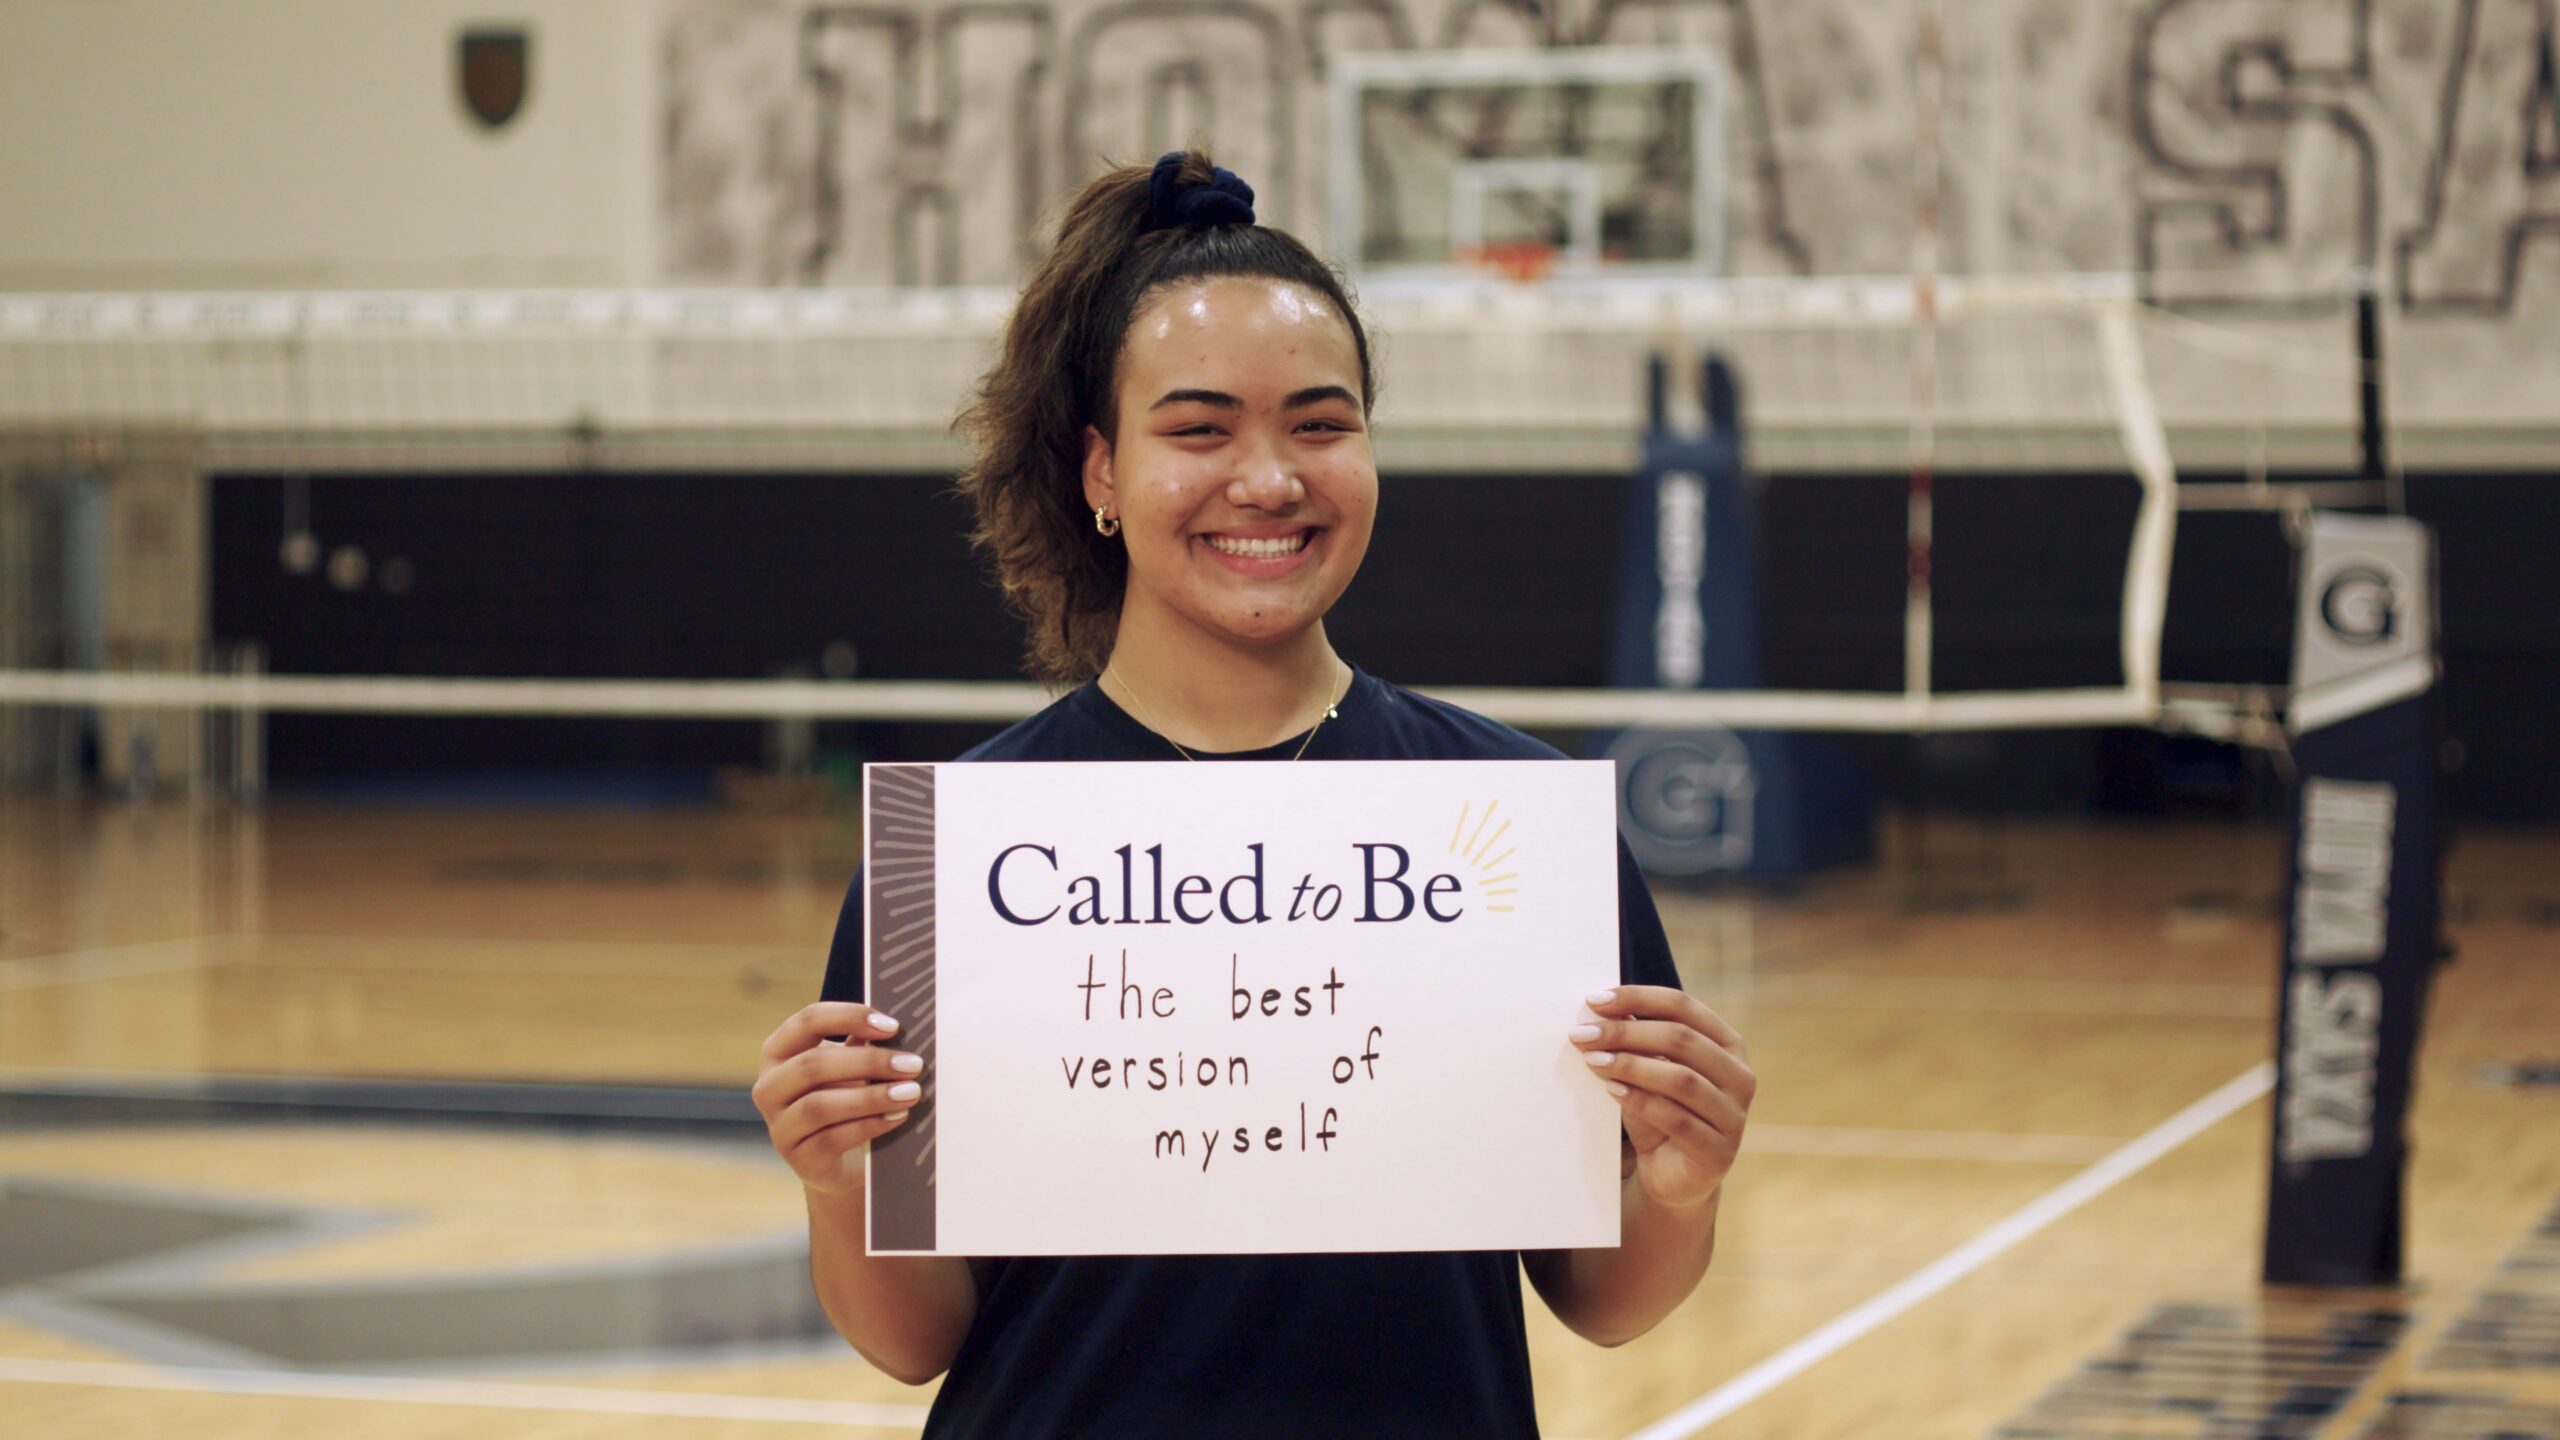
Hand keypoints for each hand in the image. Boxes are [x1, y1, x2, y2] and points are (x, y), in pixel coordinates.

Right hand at [753, 1002, 926, 1195]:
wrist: (839, 1162)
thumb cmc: (845, 1102)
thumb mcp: (849, 1069)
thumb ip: (861, 1045)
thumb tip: (894, 1029)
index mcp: (779, 1053)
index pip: (807, 1022)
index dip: (849, 1018)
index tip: (892, 1026)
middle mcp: (770, 1088)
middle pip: (812, 1065)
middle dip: (868, 1062)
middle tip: (911, 1064)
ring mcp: (780, 1127)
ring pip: (820, 1106)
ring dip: (871, 1097)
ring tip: (910, 1092)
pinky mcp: (799, 1159)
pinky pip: (832, 1139)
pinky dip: (869, 1125)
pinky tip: (898, 1116)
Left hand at [1570, 985, 1753, 1212]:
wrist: (1673, 1176)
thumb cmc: (1660, 1113)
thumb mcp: (1649, 1071)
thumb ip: (1636, 1040)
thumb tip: (1602, 1005)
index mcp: (1728, 1045)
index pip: (1684, 1007)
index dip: (1639, 998)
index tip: (1595, 1000)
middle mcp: (1740, 1077)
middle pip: (1682, 1040)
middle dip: (1626, 1032)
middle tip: (1583, 1034)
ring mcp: (1734, 1116)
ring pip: (1680, 1079)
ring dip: (1630, 1065)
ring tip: (1592, 1060)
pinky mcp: (1718, 1152)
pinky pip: (1677, 1120)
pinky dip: (1640, 1101)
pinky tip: (1612, 1091)